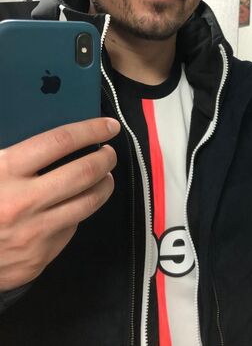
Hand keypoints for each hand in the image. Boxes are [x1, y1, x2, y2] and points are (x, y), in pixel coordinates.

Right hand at [0, 117, 119, 290]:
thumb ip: (13, 150)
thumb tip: (51, 131)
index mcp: (5, 171)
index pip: (60, 141)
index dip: (90, 130)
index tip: (108, 125)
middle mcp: (23, 202)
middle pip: (83, 172)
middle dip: (105, 158)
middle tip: (110, 152)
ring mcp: (33, 233)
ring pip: (88, 203)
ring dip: (104, 185)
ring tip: (105, 176)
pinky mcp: (39, 257)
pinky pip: (72, 228)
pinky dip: (80, 211)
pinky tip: (78, 203)